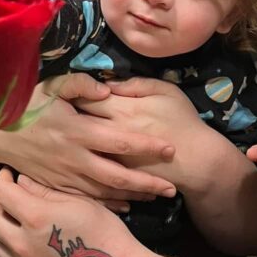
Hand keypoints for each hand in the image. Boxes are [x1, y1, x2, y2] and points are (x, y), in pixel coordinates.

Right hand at [0, 73, 176, 205]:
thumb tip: (108, 89)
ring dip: (132, 195)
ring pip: (106, 191)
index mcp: (77, 131)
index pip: (120, 140)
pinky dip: (108, 204)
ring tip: (156, 196)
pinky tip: (125, 205)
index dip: (146, 146)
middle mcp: (75, 158)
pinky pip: (88, 198)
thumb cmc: (26, 106)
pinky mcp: (58, 186)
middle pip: (118, 175)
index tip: (170, 149)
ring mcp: (66, 176)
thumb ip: (80, 85)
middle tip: (172, 188)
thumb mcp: (51, 86)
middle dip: (147, 183)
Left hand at [0, 168, 140, 256]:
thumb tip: (21, 181)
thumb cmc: (105, 233)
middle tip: (5, 192)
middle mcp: (21, 244)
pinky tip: (22, 243)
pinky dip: (9, 249)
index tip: (8, 173)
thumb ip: (45, 192)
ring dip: (0, 226)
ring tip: (12, 217)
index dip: (2, 179)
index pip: (3, 193)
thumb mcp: (79, 203)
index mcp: (35, 218)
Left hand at [74, 77, 210, 189]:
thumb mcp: (165, 91)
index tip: (68, 90)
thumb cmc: (184, 121)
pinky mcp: (114, 174)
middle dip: (65, 115)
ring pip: (80, 144)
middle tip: (58, 110)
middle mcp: (111, 132)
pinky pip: (91, 164)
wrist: (197, 161)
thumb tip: (108, 83)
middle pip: (78, 121)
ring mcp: (111, 155)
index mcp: (122, 109)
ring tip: (63, 131)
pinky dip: (81, 159)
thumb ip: (135, 84)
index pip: (86, 97)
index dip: (74, 93)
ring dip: (70, 137)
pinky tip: (77, 154)